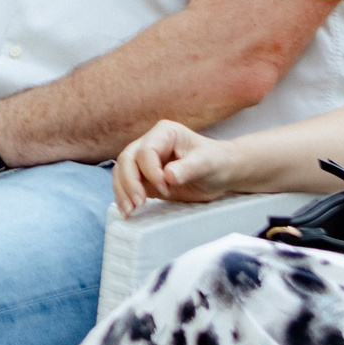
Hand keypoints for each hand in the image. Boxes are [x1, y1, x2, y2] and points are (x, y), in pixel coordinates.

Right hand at [112, 121, 237, 214]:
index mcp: (165, 133)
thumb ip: (188, 168)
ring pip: (122, 172)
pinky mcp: (145, 179)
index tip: (165, 186)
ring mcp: (145, 162)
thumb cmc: (217, 161)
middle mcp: (151, 144)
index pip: (146, 150)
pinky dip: (125, 198)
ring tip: (130, 210)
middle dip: (129, 182)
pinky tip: (128, 211)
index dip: (150, 170)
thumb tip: (168, 175)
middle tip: (139, 203)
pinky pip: (127, 186)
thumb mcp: (207, 163)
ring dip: (122, 192)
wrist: (222, 173)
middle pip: (127, 159)